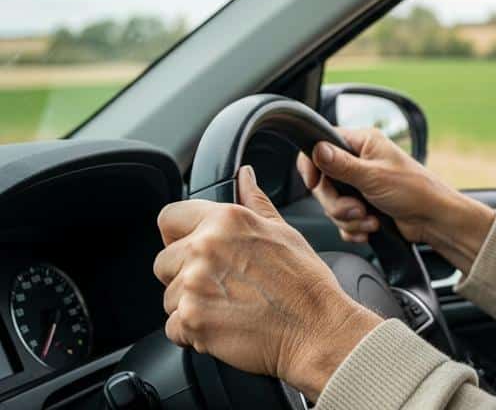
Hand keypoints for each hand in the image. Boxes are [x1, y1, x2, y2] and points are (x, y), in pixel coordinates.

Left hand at [154, 166, 381, 399]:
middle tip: (222, 287)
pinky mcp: (191, 320)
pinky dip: (193, 333)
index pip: (169, 217)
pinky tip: (224, 326)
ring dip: (190, 306)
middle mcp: (205, 247)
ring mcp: (195, 284)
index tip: (190, 249)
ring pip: (169, 297)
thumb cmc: (306, 284)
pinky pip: (174, 328)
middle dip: (184, 276)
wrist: (317, 329)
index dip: (177, 236)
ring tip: (229, 308)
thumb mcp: (283, 232)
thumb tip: (244, 176)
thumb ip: (255, 202)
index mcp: (226, 220)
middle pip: (164, 263)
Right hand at [296, 128, 494, 273]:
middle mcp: (358, 161)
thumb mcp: (374, 176)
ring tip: (370, 220)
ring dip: (349, 218)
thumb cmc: (415, 190)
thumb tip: (317, 150)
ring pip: (332, 204)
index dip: (312, 166)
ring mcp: (359, 185)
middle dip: (337, 203)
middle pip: (323, 182)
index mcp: (362, 143)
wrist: (434, 220)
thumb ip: (342, 165)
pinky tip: (370, 229)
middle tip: (357, 209)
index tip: (313, 184)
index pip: (320, 145)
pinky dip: (353, 229)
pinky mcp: (363, 207)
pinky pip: (342, 220)